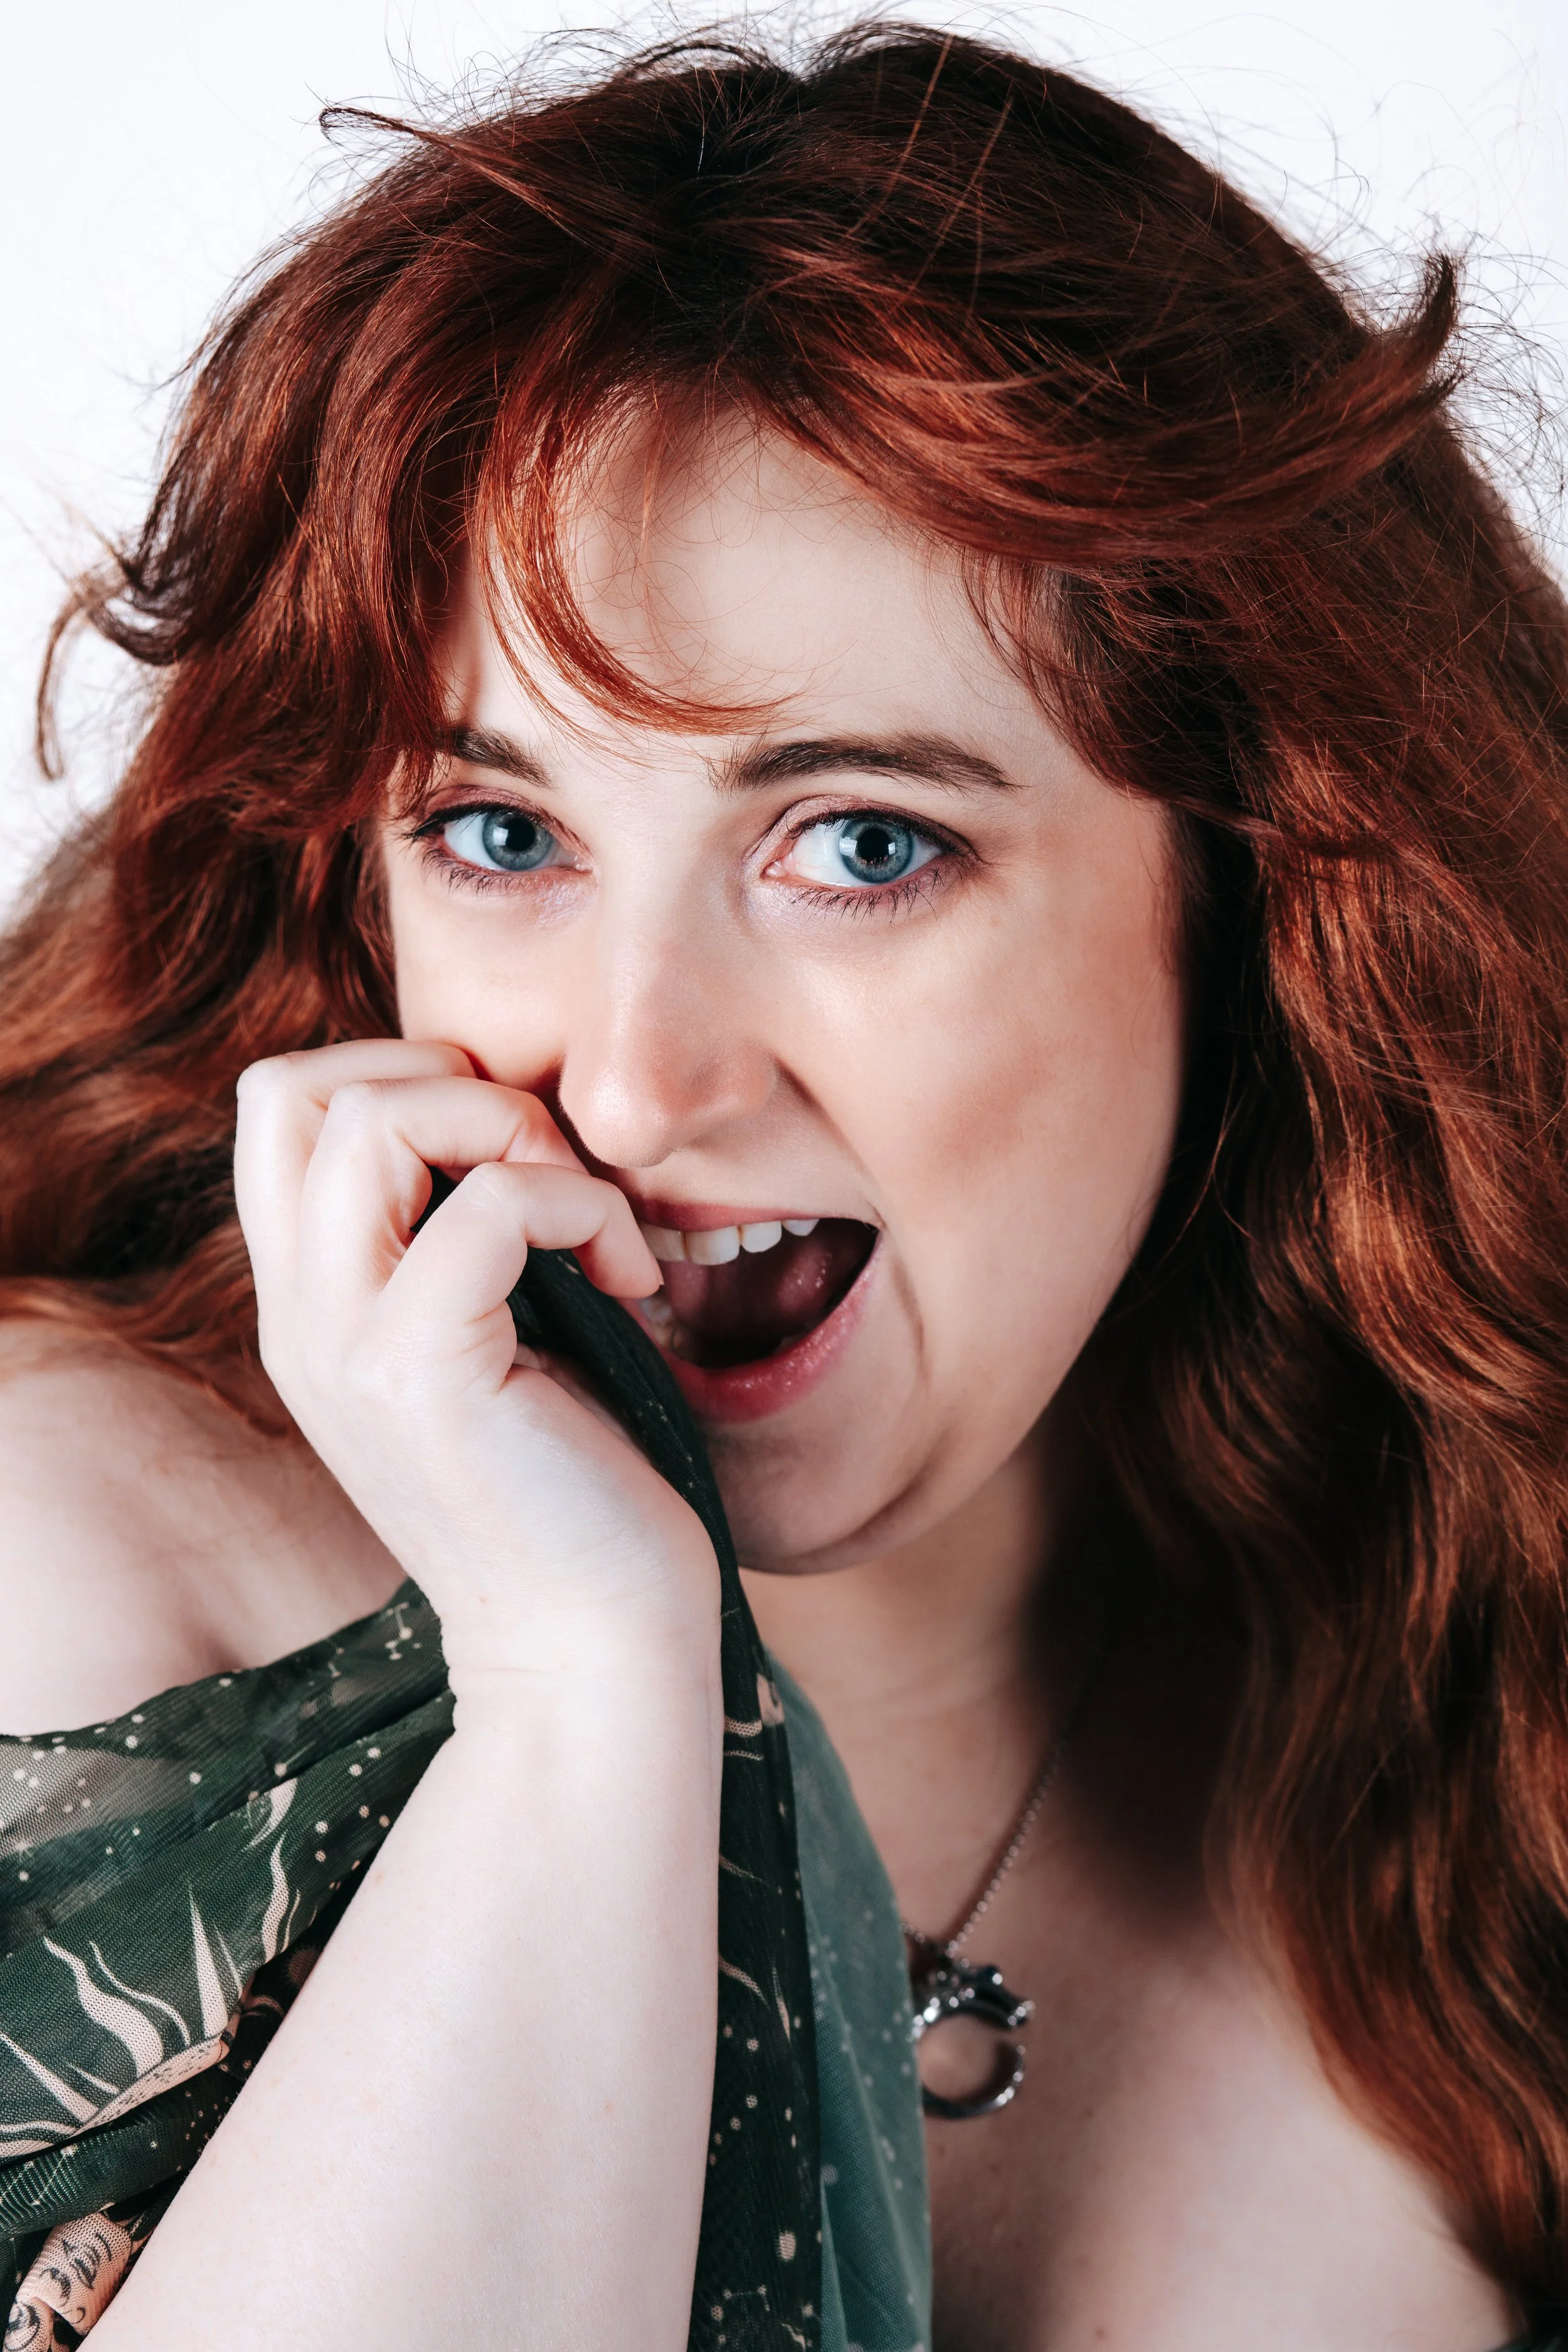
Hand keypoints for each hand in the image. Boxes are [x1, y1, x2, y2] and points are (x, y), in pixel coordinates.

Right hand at [233, 1040, 717, 1688]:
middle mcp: (300, 1320)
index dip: (400, 1081)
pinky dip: (582, 1206)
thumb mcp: (491, 1340)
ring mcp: (347, 1348)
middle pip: (290, 1090)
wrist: (591, 1650)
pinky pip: (492, 1203)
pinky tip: (630, 1281)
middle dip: (439, 1080)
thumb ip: (456, 1236)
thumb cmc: (572, 1489)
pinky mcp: (424, 1376)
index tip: (515, 1157)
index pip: (280, 1110)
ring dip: (508, 1130)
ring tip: (584, 1213)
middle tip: (544, 1165)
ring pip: (368, 1120)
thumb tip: (509, 1116)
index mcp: (309, 1305)